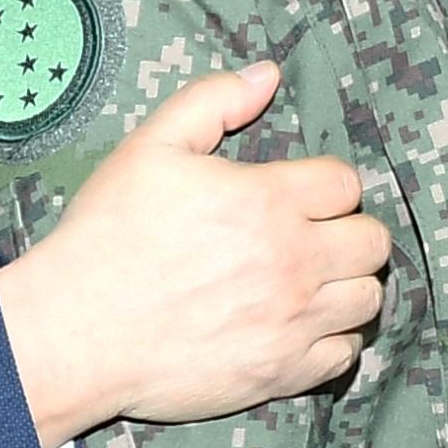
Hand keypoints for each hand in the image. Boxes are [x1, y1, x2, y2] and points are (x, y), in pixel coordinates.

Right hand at [0, 63, 392, 441]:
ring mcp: (292, 322)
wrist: (76, 330)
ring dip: (346, 285)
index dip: (325, 184)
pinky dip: (332, 339)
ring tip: (312, 282)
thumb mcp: (150, 147)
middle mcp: (293, 262)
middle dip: (348, 231)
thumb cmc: (107, 236)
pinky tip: (300, 326)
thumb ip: (213, 101)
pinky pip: (343, 355)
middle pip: (372, 241)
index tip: (298, 195)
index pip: (346, 183)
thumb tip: (268, 75)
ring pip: (367, 298)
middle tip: (313, 237)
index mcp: (267, 201)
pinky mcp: (280, 372)